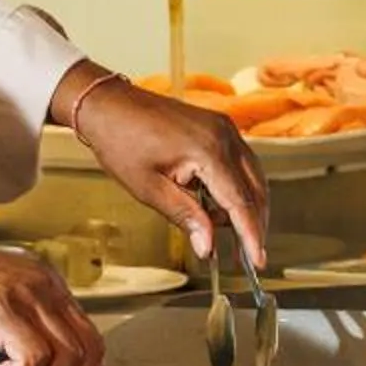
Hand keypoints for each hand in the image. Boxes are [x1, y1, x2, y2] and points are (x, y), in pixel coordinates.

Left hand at [66, 71, 270, 267]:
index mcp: (209, 151)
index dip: (251, 235)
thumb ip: (185, 216)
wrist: (109, 104)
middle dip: (253, 225)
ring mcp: (225, 129)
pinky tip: (221, 207)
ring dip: (247, 208)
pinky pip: (241, 163)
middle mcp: (225, 136)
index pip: (240, 202)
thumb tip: (207, 246)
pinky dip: (238, 188)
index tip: (257, 261)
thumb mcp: (149, 189)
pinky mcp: (220, 128)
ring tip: (229, 236)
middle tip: (246, 257)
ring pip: (253, 177)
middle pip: (255, 190)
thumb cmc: (121, 142)